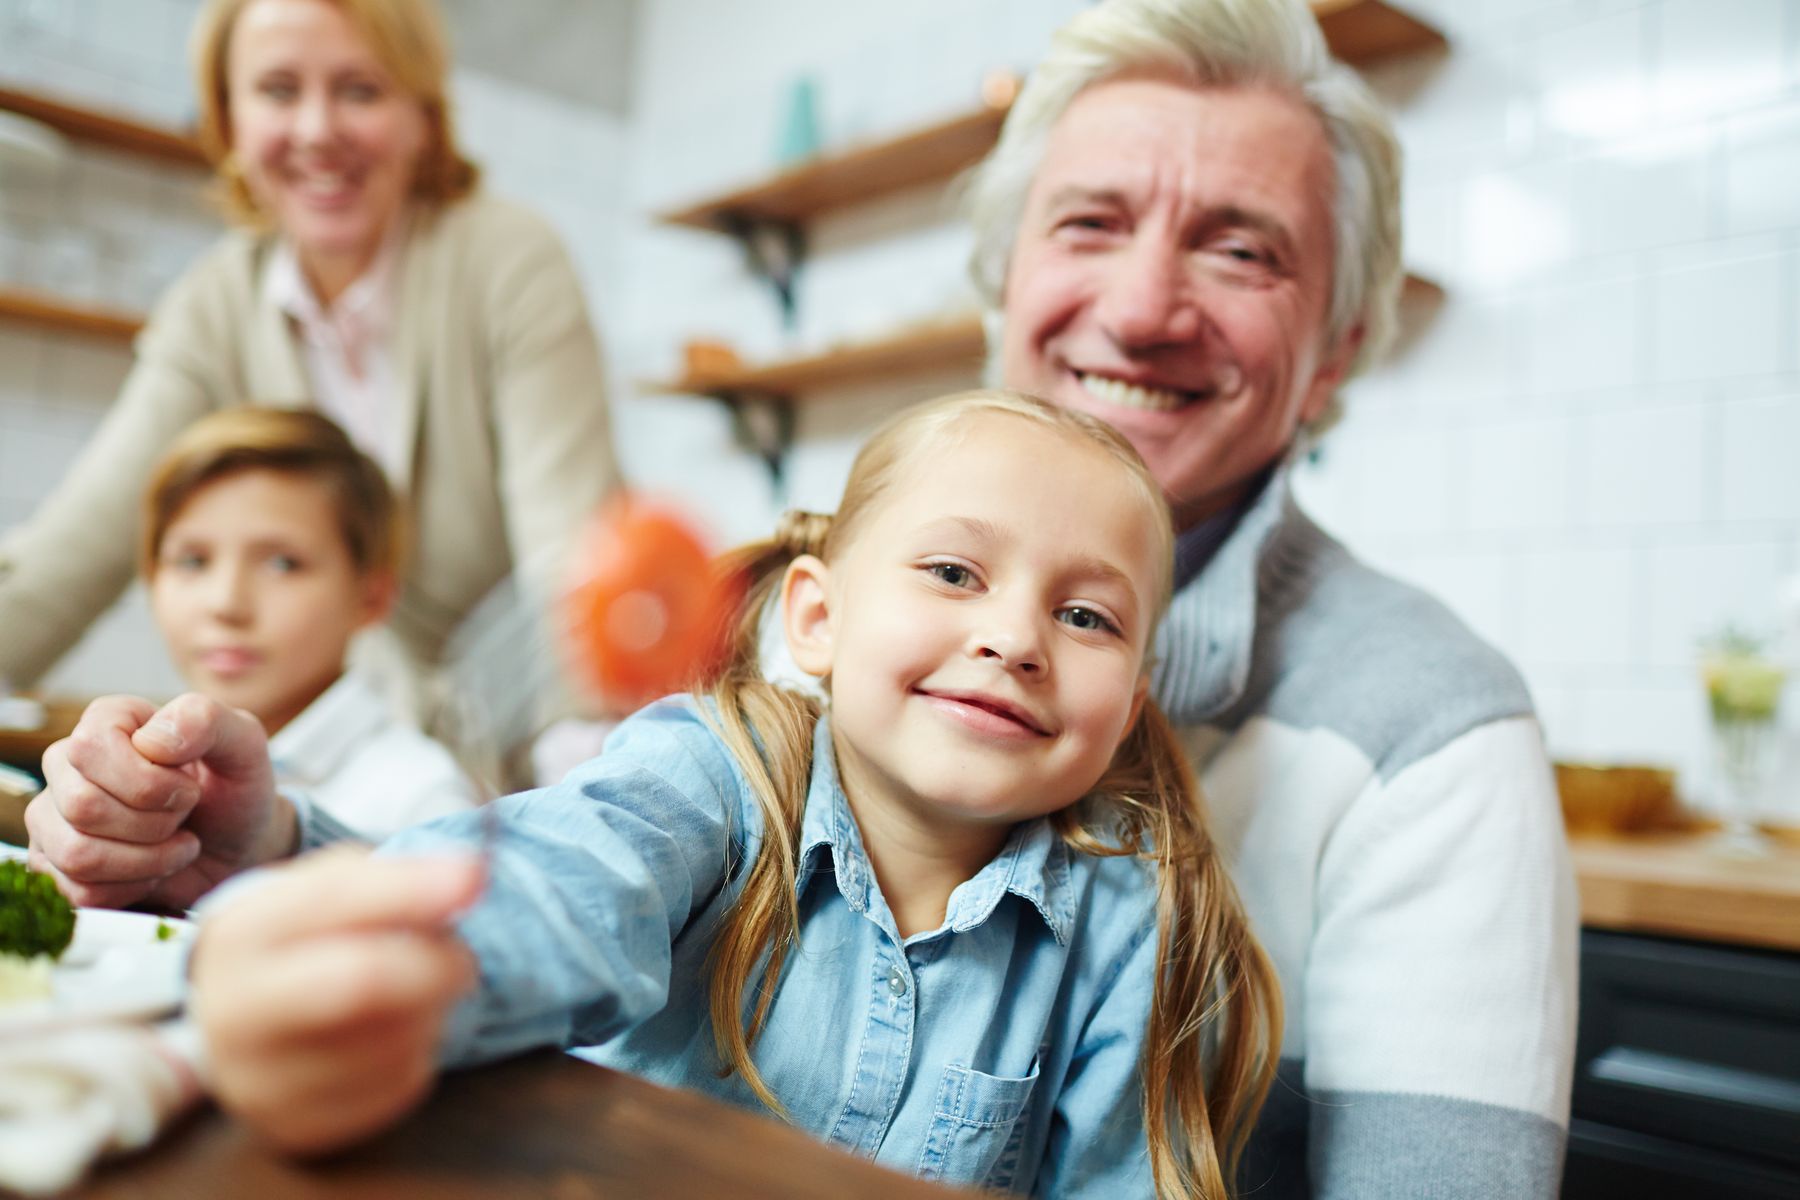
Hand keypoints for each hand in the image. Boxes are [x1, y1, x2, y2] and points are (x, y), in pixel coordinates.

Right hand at [25, 693, 293, 909]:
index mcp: (108, 721)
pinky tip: (156, 868)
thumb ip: (205, 721)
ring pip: (76, 853)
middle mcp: (68, 764)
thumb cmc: (237, 789)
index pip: (90, 748)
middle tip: (184, 818)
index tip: (188, 788)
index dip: (148, 782)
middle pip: (82, 805)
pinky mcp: (55, 865)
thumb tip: (150, 741)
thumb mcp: (244, 744)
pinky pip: (79, 890)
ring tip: (175, 844)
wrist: (239, 846)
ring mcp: (52, 816)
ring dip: (146, 860)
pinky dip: (133, 887)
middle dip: (154, 824)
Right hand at [191, 847, 482, 1154]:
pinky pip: (398, 1086)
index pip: (335, 903)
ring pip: (394, 1040)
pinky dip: (419, 1053)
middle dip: (436, 963)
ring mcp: (259, 1083)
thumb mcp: (333, 887)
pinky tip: (395, 1035)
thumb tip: (470, 877)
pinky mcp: (298, 1128)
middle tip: (463, 959)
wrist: (248, 1018)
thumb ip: (398, 877)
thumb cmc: (306, 939)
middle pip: (363, 983)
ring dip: (433, 1010)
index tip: (473, 878)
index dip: (412, 889)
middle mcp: (234, 1013)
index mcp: (241, 934)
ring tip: (415, 993)